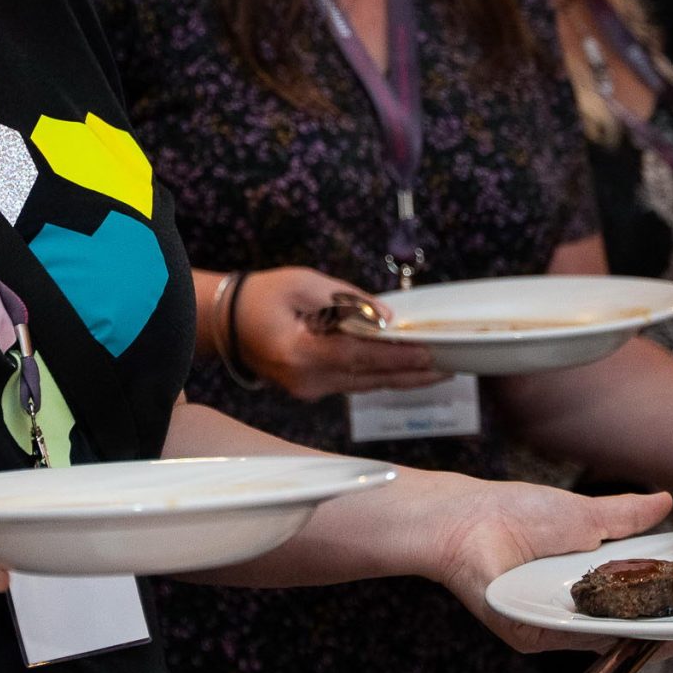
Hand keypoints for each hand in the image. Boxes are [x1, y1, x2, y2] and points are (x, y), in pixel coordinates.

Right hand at [231, 267, 443, 400]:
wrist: (224, 321)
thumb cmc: (260, 296)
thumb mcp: (304, 283)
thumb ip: (348, 301)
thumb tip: (387, 319)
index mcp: (299, 353)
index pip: (359, 357)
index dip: (397, 357)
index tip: (429, 354)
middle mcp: (305, 380)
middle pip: (368, 379)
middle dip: (411, 373)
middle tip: (449, 367)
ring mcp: (307, 390)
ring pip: (364, 385)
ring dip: (400, 378)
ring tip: (437, 371)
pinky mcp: (311, 390)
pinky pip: (352, 384)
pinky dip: (380, 376)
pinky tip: (404, 371)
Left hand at [416, 474, 671, 652]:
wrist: (468, 520)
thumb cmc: (517, 512)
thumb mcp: (583, 514)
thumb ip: (625, 517)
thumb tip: (663, 502)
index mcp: (587, 577)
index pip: (635, 595)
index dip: (668, 599)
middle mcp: (574, 606)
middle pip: (626, 623)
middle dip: (665, 625)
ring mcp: (554, 624)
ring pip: (607, 639)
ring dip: (645, 637)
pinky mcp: (534, 636)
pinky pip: (576, 641)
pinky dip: (607, 639)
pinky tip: (637, 633)